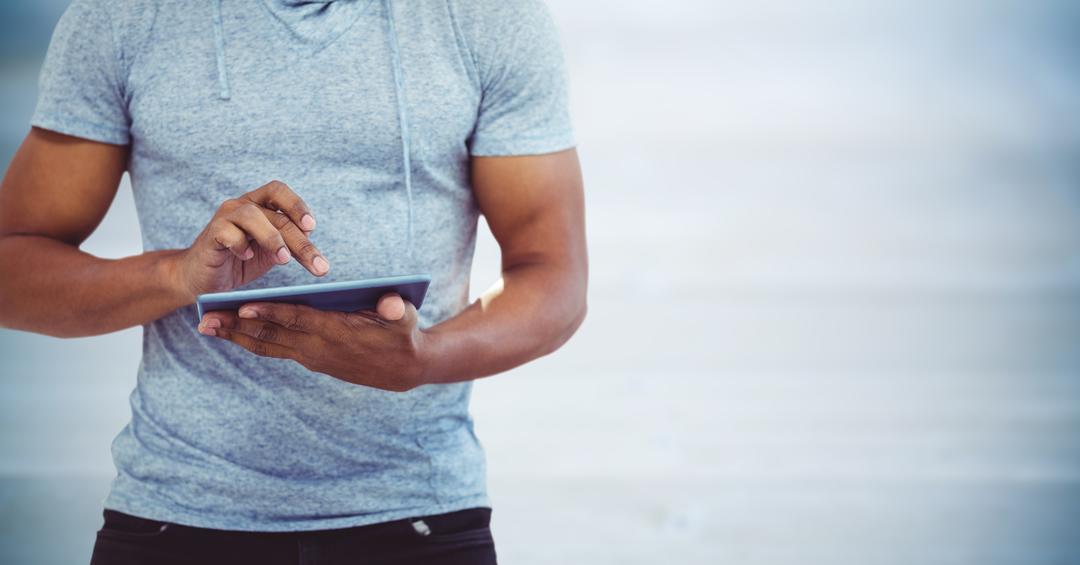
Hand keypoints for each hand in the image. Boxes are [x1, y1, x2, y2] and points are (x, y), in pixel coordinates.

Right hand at [172, 180, 328, 301]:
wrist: (203, 278)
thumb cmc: (240, 261)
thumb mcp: (272, 252)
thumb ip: (290, 242)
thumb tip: (311, 239)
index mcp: (259, 205)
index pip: (279, 192)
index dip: (297, 205)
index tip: (312, 227)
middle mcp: (242, 206)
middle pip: (276, 215)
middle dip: (299, 241)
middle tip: (317, 265)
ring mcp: (225, 218)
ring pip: (252, 217)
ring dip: (272, 238)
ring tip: (283, 259)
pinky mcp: (211, 234)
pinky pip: (228, 232)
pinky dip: (241, 244)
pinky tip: (248, 257)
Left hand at [196, 293, 428, 391]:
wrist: (404, 369)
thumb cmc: (403, 334)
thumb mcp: (405, 318)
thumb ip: (395, 309)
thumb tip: (392, 305)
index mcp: (336, 332)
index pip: (297, 319)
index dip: (269, 313)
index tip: (242, 305)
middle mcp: (317, 348)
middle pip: (270, 335)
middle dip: (236, 326)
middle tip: (204, 318)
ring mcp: (311, 356)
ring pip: (266, 345)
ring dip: (235, 336)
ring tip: (206, 325)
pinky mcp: (310, 360)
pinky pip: (274, 349)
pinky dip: (250, 340)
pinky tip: (233, 332)